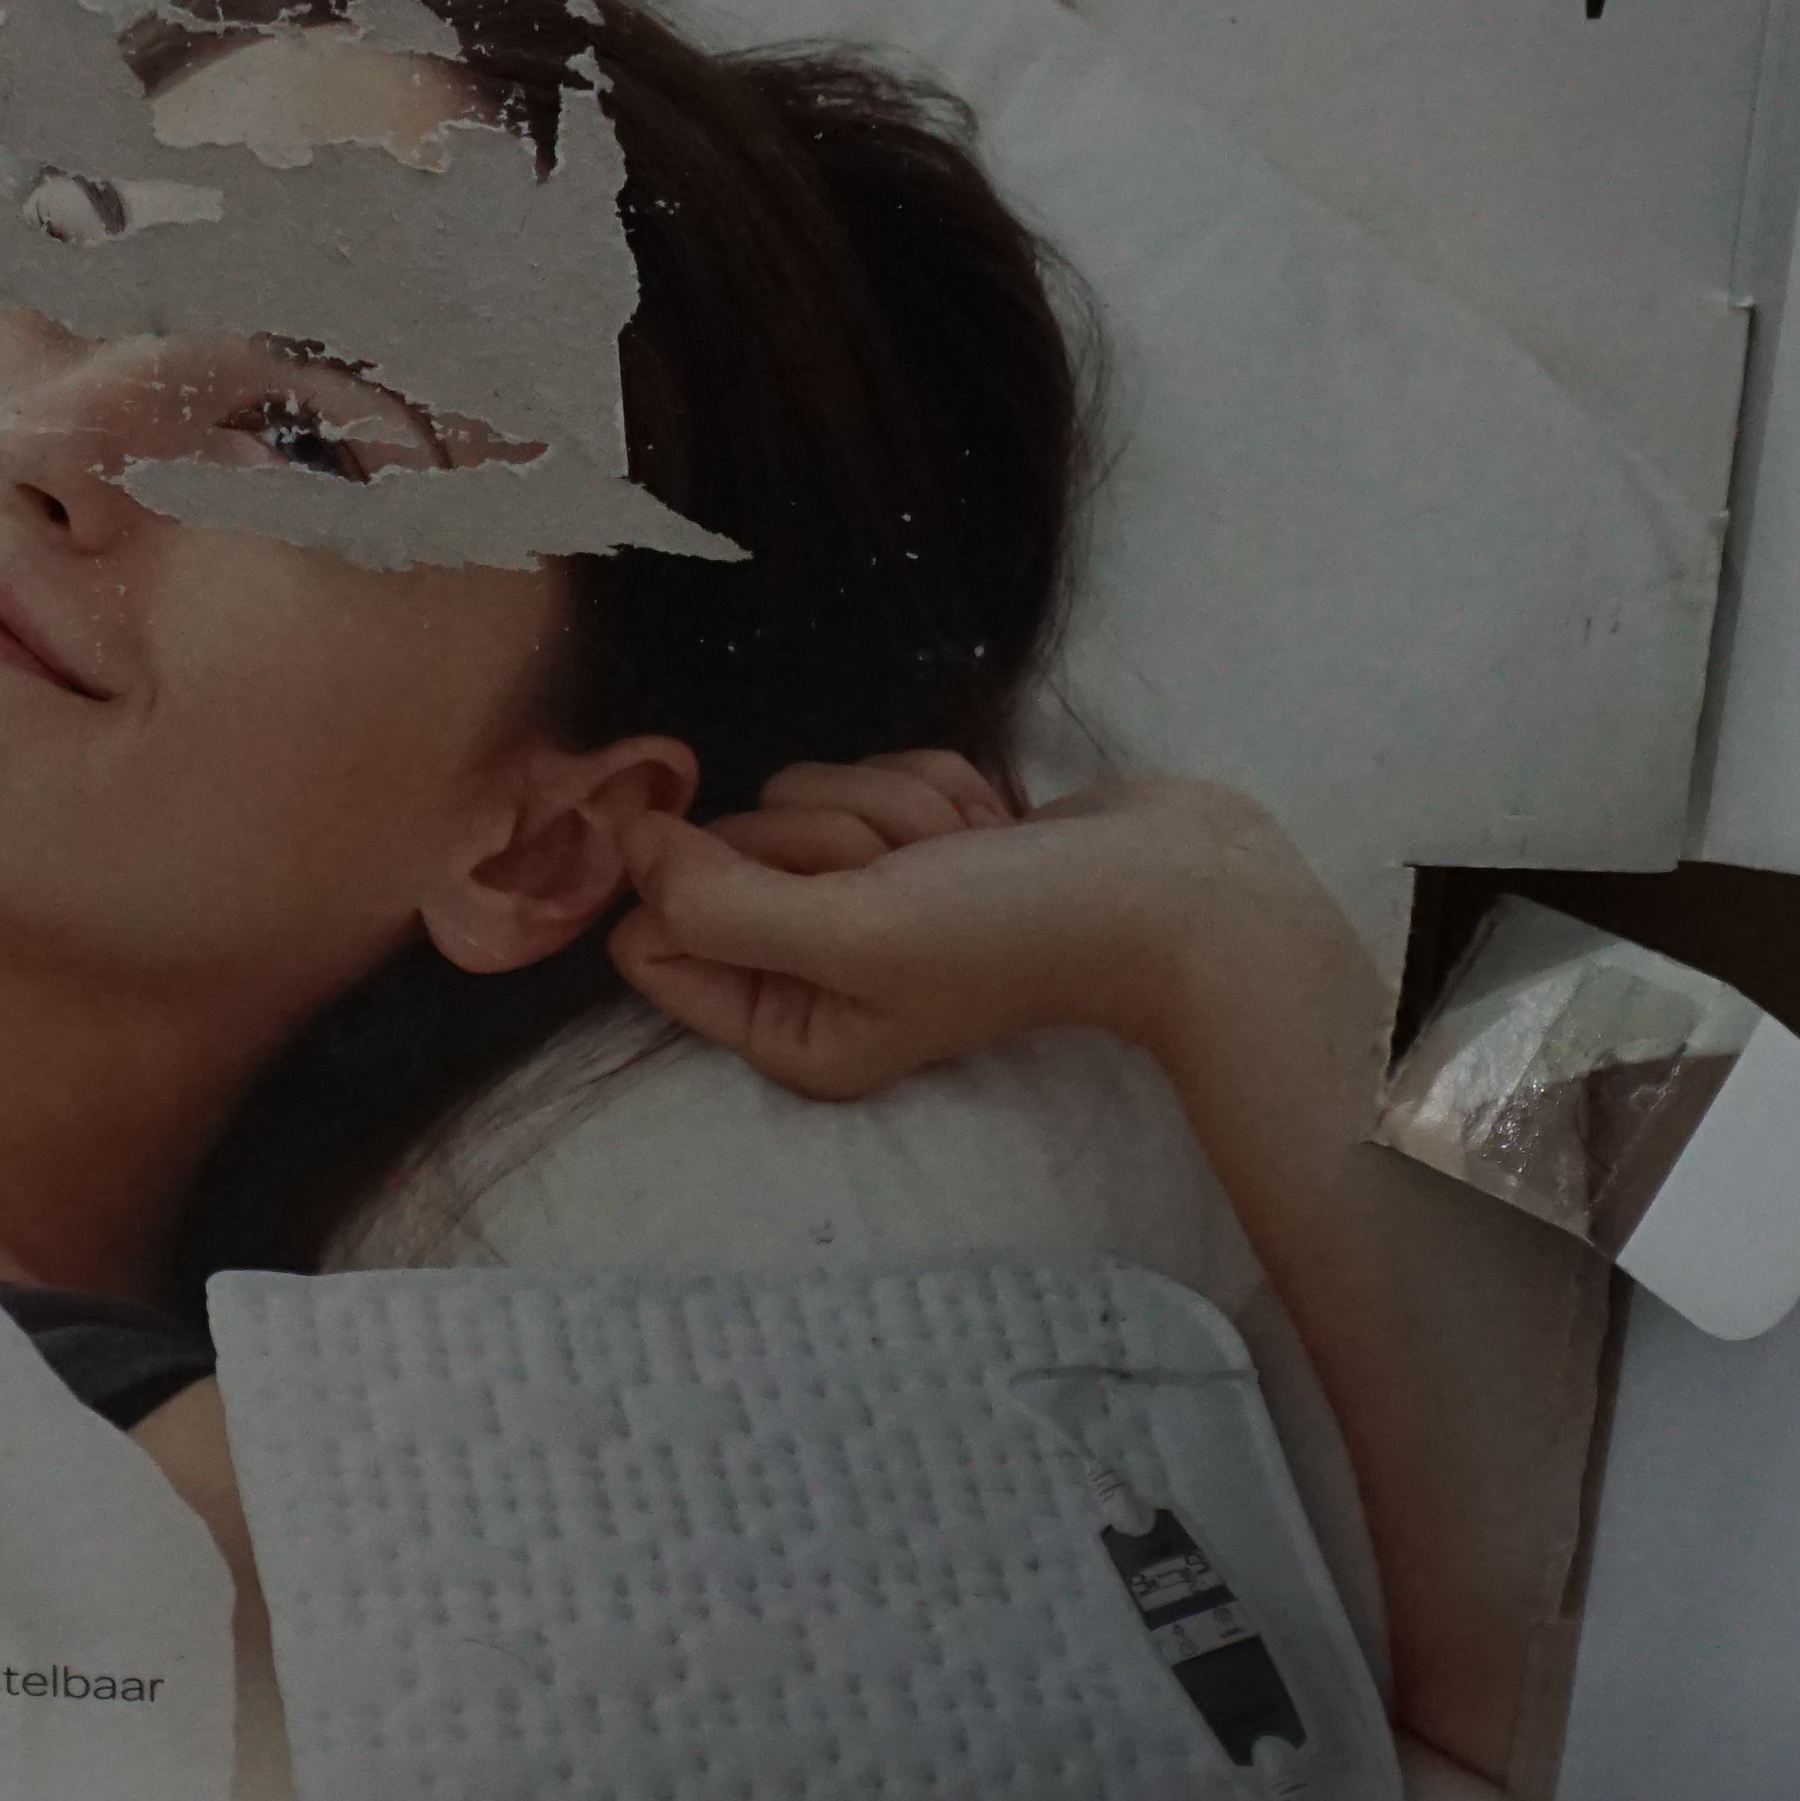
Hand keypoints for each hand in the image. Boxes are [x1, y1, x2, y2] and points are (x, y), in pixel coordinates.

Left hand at [609, 757, 1344, 1103]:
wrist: (1168, 888)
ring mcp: (863, 901)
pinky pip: (869, 771)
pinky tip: (991, 834)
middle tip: (910, 877)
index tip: (794, 881)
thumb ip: (722, 902)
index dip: (702, 885)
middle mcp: (812, 971)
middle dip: (824, 839)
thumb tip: (631, 844)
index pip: (650, 939)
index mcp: (784, 1029)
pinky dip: (935, 788)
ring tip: (963, 858)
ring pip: (800, 795)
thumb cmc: (1016, 930)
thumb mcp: (854, 933)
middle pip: (723, 852)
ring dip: (890, 809)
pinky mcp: (910, 837)